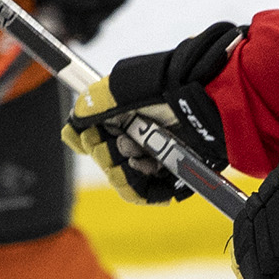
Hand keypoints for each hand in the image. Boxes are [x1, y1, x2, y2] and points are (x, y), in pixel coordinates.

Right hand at [64, 21, 238, 203]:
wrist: (206, 99)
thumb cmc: (164, 85)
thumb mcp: (121, 86)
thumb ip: (90, 107)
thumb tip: (71, 129)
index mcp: (121, 114)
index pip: (91, 139)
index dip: (89, 143)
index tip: (93, 138)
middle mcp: (137, 134)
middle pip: (106, 162)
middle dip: (110, 157)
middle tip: (127, 144)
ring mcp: (155, 154)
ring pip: (124, 179)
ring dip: (127, 172)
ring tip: (143, 157)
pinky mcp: (173, 171)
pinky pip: (148, 192)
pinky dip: (146, 188)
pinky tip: (153, 173)